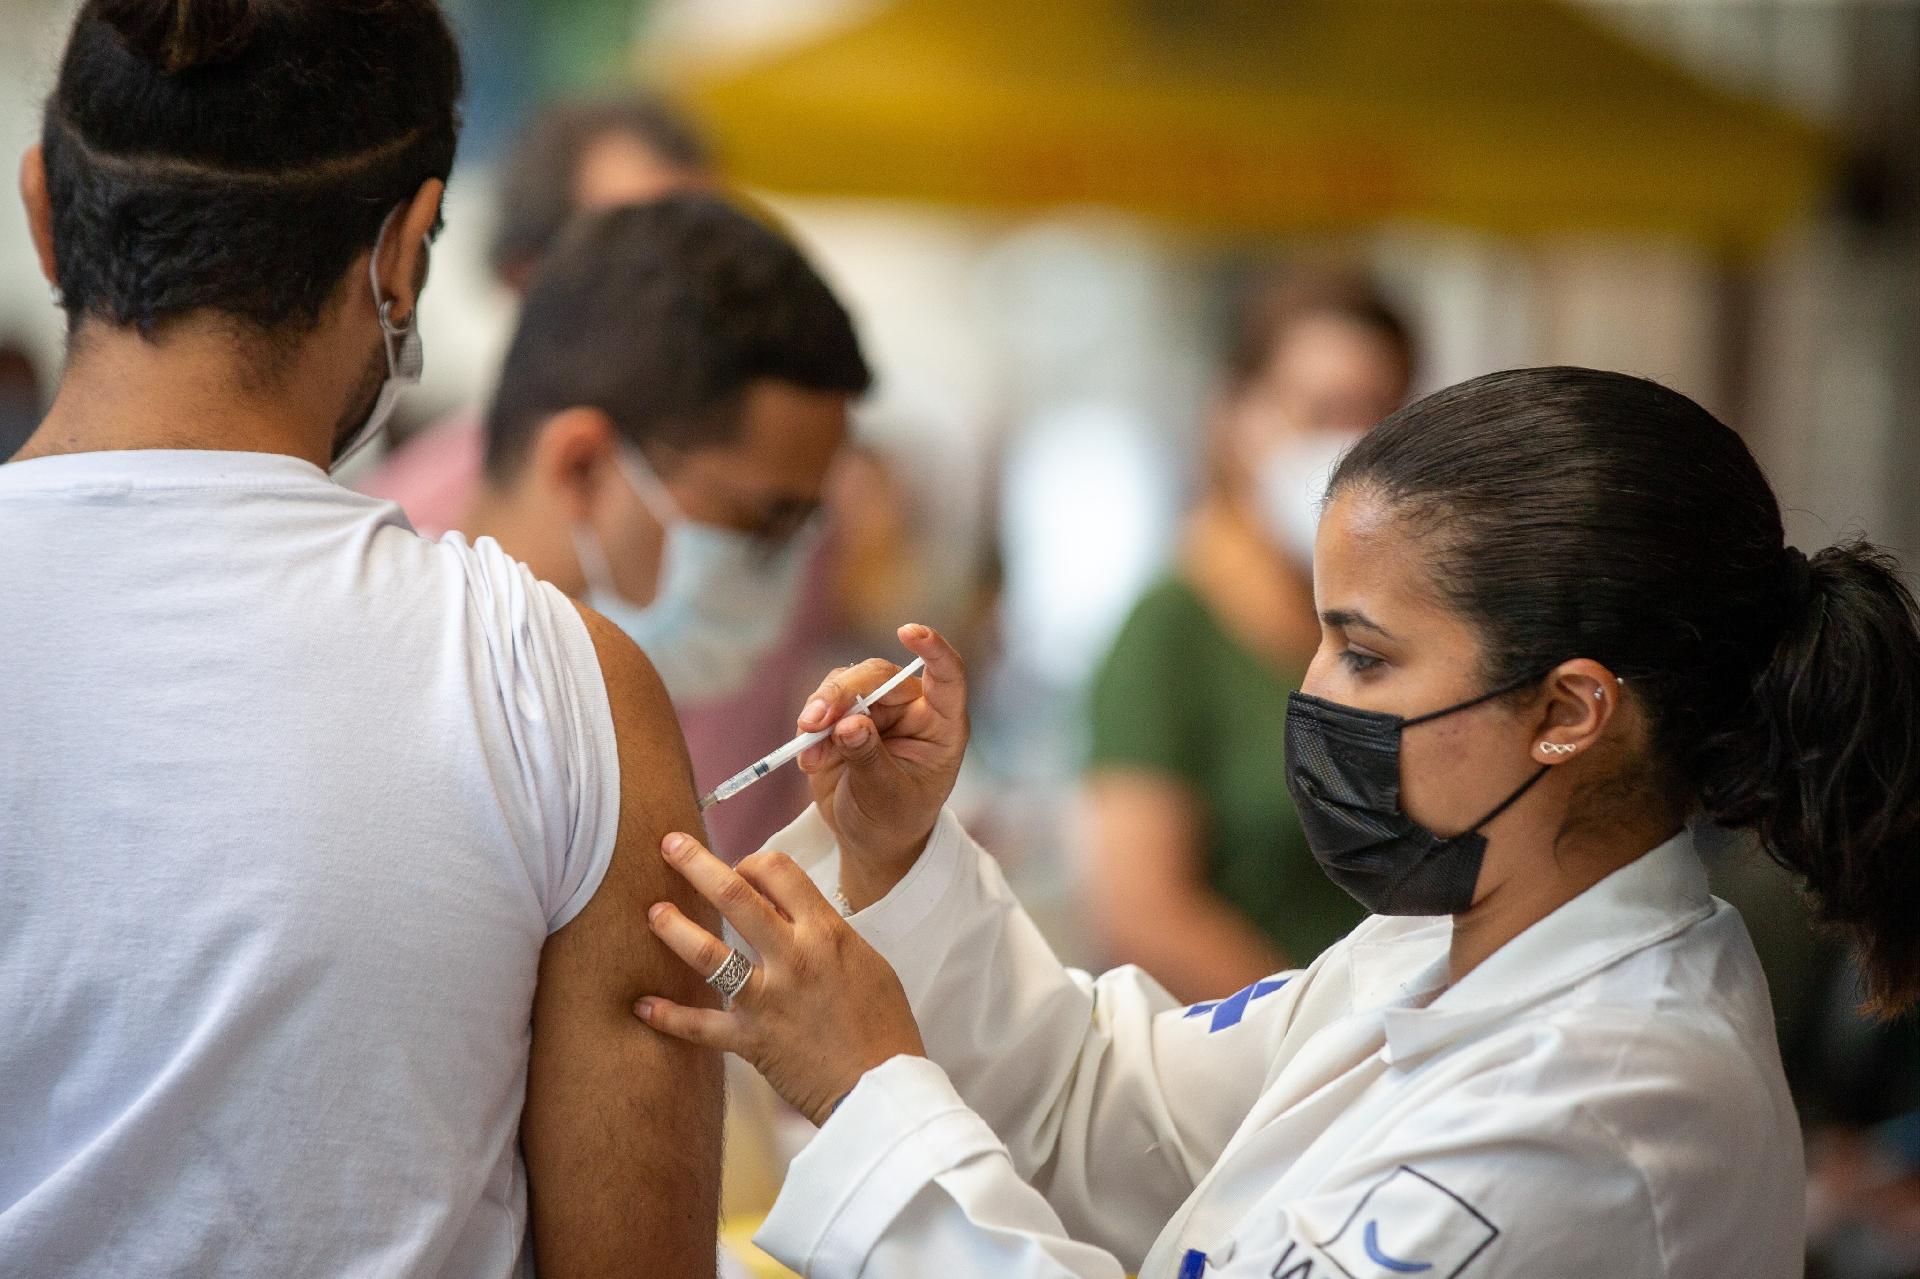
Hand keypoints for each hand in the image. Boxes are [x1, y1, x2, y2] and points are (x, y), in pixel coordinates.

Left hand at [634, 832, 925, 1127]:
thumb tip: (785, 909)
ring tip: (654, 913)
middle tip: (670, 844)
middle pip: (735, 896)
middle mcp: (793, 957)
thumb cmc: (883, 1023)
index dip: (751, 861)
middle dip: (696, 864)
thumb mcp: (865, 960)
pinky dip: (669, 1017)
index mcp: (826, 932)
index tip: (739, 866)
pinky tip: (643, 1005)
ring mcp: (769, 999)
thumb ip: (823, 931)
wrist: (885, 1087)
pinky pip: (700, 1027)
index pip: (778, 872)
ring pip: (709, 955)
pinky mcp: (752, 1040)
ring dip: (675, 929)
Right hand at [795, 623, 967, 909]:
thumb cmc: (895, 819)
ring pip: (844, 685)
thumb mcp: (887, 796)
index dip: (933, 650)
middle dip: (843, 693)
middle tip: (815, 720)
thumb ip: (869, 759)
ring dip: (820, 709)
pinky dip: (808, 731)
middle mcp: (910, 708)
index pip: (947, 676)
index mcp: (941, 724)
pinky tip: (807, 761)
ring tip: (808, 746)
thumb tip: (850, 723)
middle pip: (878, 677)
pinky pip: (821, 707)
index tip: (909, 632)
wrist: (870, 839)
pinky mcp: (842, 719)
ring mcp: (875, 711)